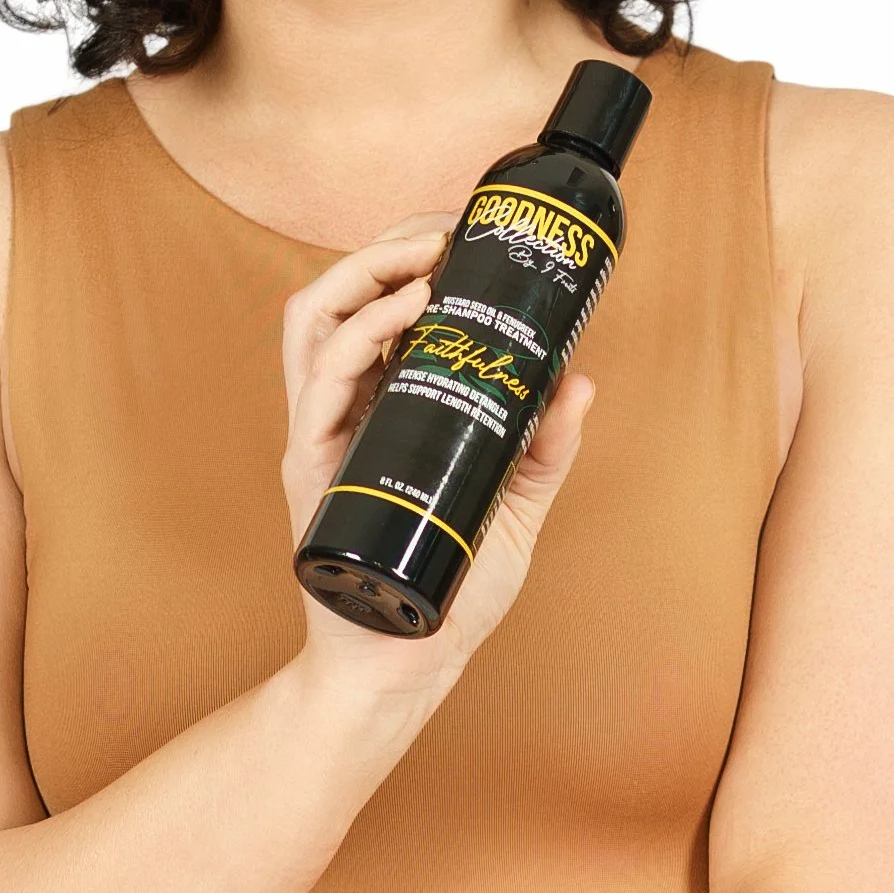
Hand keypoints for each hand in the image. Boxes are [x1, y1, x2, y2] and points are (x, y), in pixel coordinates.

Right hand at [280, 221, 596, 691]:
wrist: (405, 663)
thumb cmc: (451, 589)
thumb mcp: (515, 506)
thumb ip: (544, 444)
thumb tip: (581, 379)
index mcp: (380, 405)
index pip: (377, 304)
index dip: (409, 252)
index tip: (462, 229)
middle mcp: (343, 409)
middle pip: (341, 294)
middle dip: (389, 243)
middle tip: (446, 230)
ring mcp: (322, 433)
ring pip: (314, 319)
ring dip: (365, 271)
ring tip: (424, 257)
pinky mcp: (313, 465)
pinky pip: (319, 382)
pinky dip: (359, 334)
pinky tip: (405, 313)